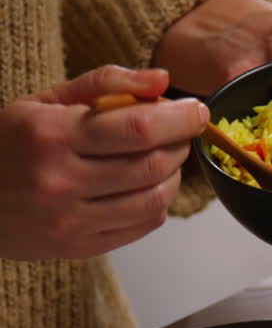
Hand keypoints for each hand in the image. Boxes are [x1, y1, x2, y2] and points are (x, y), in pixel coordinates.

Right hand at [0, 65, 207, 260]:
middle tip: (183, 132)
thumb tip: (161, 81)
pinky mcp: (79, 247)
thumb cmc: (6, 143)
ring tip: (167, 158)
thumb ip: (105, 84)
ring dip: (173, 176)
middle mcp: (61, 181)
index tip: (196, 111)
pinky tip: (148, 186)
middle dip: (180, 145)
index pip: (136, 128)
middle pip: (151, 165)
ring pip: (152, 200)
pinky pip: (141, 227)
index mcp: (51, 136)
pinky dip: (157, 204)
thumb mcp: (44, 101)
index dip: (178, 120)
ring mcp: (70, 221)